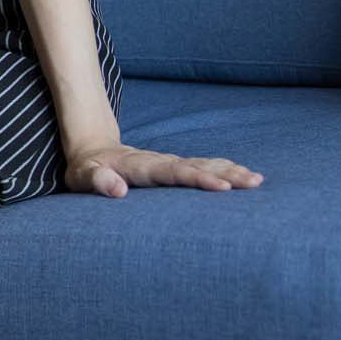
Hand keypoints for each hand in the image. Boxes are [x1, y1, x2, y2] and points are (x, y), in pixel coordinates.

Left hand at [63, 142, 264, 197]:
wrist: (93, 149)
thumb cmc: (87, 169)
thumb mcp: (83, 176)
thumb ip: (98, 180)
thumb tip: (118, 190)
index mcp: (141, 167)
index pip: (174, 173)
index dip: (198, 178)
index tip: (222, 186)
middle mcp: (160, 162)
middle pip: (197, 167)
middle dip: (226, 174)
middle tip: (253, 183)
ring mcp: (169, 163)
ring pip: (204, 164)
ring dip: (231, 171)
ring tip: (257, 180)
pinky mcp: (174, 167)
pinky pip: (202, 166)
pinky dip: (224, 169)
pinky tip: (244, 175)